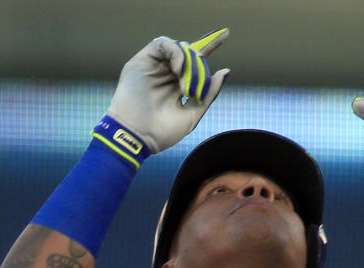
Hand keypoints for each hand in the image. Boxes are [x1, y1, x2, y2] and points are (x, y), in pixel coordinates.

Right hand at [107, 28, 230, 153]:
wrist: (138, 137)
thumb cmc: (163, 132)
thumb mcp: (193, 113)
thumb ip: (208, 93)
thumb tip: (225, 71)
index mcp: (179, 85)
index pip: (197, 62)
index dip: (211, 46)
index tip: (226, 34)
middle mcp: (168, 73)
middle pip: (190, 54)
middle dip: (199, 64)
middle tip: (195, 85)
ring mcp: (155, 67)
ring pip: (178, 48)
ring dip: (188, 60)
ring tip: (185, 80)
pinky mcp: (142, 61)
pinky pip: (162, 44)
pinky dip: (175, 52)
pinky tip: (179, 68)